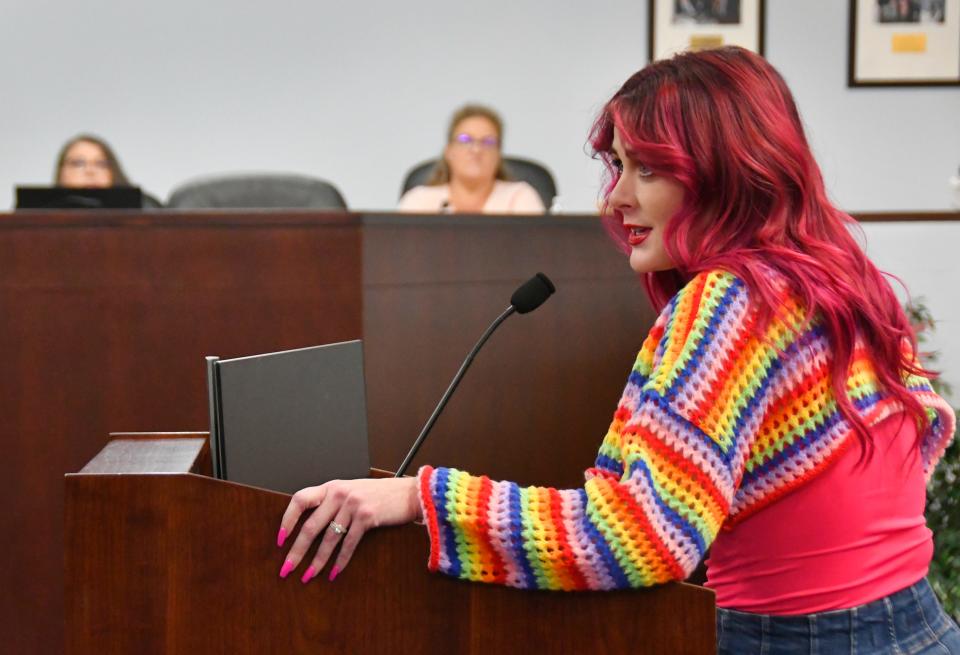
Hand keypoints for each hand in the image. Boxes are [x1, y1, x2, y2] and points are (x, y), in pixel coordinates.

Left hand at [276, 476, 420, 582]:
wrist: (409, 493)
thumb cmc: (380, 495)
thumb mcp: (352, 491)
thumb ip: (333, 501)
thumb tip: (310, 526)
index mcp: (332, 486)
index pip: (300, 499)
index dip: (287, 520)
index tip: (280, 540)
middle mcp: (339, 493)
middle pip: (310, 525)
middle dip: (297, 550)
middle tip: (286, 568)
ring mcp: (353, 504)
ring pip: (328, 538)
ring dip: (317, 561)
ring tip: (308, 576)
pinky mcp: (367, 517)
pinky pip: (348, 544)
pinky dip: (340, 561)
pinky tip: (333, 573)